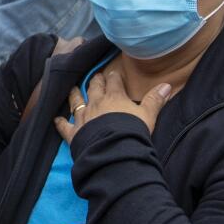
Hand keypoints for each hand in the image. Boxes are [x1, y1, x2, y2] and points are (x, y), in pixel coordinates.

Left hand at [54, 66, 171, 144]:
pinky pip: (64, 126)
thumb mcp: (148, 115)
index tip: (114, 73)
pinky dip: (60, 122)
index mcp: (115, 97)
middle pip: (94, 87)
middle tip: (95, 76)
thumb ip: (155, 99)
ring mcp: (83, 117)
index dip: (114, 77)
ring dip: (75, 94)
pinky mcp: (74, 132)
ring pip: (77, 101)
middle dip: (95, 81)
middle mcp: (96, 103)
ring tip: (73, 88)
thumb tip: (167, 85)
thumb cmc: (132, 131)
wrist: (113, 150)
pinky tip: (56, 119)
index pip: (114, 81)